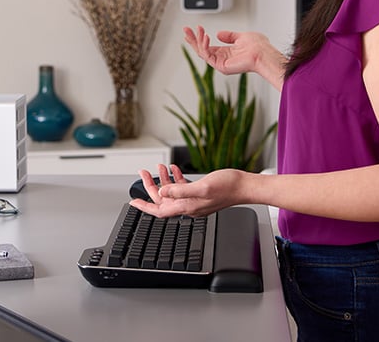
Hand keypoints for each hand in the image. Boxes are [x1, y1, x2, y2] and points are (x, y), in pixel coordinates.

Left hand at [129, 164, 246, 217]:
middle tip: (143, 173)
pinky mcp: (201, 194)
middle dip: (151, 186)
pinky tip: (174, 169)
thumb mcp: (202, 186)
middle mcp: (190, 206)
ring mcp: (195, 200)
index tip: (133, 202)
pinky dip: (176, 179)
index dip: (145, 207)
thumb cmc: (228, 187)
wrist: (245, 186)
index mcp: (188, 206)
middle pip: (163, 200)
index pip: (160, 211)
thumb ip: (181, 190)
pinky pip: (183, 188)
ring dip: (163, 180)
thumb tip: (163, 193)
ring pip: (172, 192)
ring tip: (158, 167)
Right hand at [183, 26, 284, 84]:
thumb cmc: (258, 47)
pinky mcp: (221, 66)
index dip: (198, 38)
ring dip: (197, 40)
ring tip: (197, 30)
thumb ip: (229, 36)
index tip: (192, 30)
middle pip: (201, 50)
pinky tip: (205, 36)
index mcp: (226, 53)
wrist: (264, 53)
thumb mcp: (241, 37)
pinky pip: (208, 55)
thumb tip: (219, 34)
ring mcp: (221, 63)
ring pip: (202, 52)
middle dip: (193, 39)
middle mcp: (222, 59)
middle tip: (185, 29)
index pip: (208, 46)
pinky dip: (204, 45)